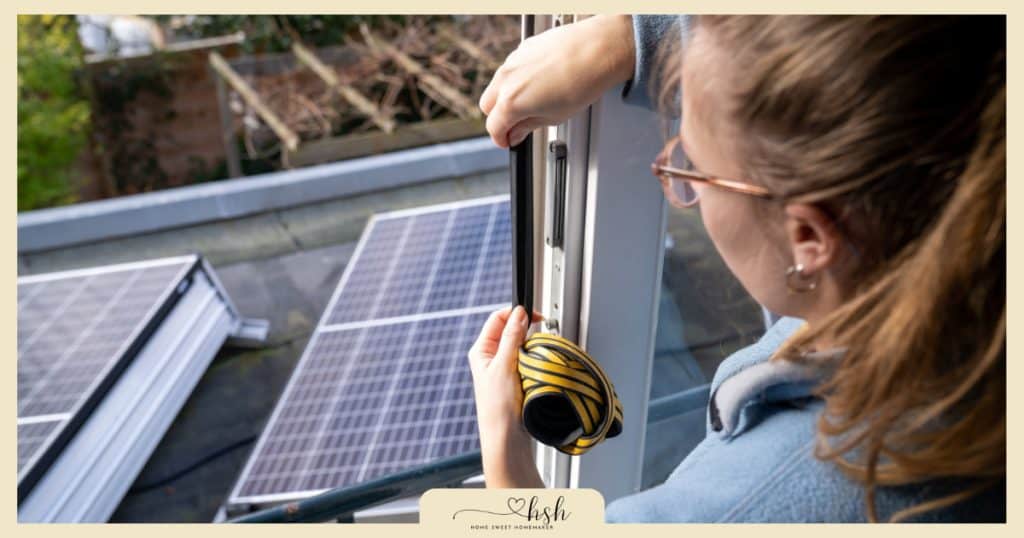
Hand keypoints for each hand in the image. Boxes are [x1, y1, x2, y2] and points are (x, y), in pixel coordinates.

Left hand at [468, 305, 545, 487]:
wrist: (506, 440)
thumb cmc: (497, 409)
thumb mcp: (504, 367)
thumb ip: (511, 338)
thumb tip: (519, 314)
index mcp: (481, 351)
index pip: (497, 319)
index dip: (515, 313)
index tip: (534, 315)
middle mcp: (491, 358)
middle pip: (511, 330)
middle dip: (526, 331)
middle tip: (539, 335)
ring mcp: (504, 369)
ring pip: (522, 346)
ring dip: (532, 347)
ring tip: (537, 357)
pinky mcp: (516, 380)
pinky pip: (528, 361)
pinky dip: (536, 361)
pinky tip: (539, 369)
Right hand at [479, 15, 635, 147]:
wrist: (597, 51)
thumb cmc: (581, 83)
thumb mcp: (553, 117)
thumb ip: (528, 127)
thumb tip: (517, 133)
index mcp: (510, 102)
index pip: (493, 127)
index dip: (501, 138)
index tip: (508, 141)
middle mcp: (506, 79)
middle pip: (487, 106)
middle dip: (498, 118)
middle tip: (517, 126)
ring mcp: (513, 61)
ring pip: (497, 85)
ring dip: (506, 98)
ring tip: (532, 104)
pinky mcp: (523, 48)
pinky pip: (511, 69)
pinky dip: (517, 80)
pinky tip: (538, 84)